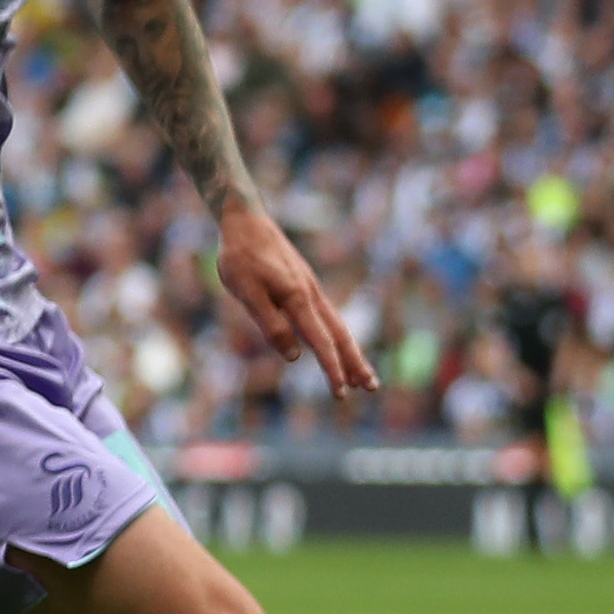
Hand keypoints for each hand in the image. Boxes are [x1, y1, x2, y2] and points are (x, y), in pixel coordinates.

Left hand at [215, 198, 378, 394]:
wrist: (245, 219)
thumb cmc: (241, 256)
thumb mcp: (247, 292)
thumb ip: (270, 324)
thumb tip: (296, 357)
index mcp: (298, 299)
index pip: (321, 342)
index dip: (332, 370)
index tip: (342, 394)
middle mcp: (311, 295)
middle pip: (341, 335)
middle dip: (355, 364)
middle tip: (372, 388)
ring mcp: (311, 288)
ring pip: (337, 325)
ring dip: (351, 351)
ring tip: (362, 374)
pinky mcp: (304, 283)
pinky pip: (327, 315)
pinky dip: (337, 335)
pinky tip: (335, 344)